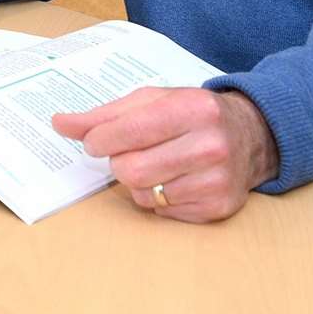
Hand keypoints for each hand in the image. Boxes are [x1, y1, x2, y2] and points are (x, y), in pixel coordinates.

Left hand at [51, 87, 279, 222]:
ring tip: (156, 164)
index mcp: (191, 109)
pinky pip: (163, 212)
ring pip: (145, 194)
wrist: (252, 135)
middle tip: (130, 152)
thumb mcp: (152, 101)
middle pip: (131, 170)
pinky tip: (175, 179)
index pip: (128, 131)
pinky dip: (158, 198)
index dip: (99, 140)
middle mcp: (210, 144)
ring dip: (138, 182)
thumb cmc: (191, 114)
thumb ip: (104, 114)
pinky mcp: (219, 207)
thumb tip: (60, 123)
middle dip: (119, 162)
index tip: (94, 141)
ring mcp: (217, 179)